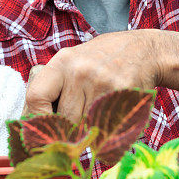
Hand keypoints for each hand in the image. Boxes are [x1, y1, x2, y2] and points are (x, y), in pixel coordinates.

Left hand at [25, 31, 160, 121]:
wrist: (145, 50)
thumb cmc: (104, 60)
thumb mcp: (75, 61)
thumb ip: (56, 86)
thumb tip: (32, 122)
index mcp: (63, 61)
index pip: (36, 97)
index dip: (36, 118)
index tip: (42, 128)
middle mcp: (80, 71)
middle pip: (63, 118)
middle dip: (69, 128)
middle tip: (78, 126)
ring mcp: (102, 82)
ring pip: (85, 125)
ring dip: (90, 128)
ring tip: (98, 113)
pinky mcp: (122, 94)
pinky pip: (108, 124)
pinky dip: (108, 127)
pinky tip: (113, 112)